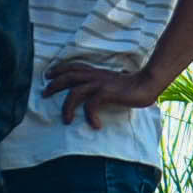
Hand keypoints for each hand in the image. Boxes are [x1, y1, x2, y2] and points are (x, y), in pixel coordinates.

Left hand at [42, 61, 162, 128]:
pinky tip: (95, 125)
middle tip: (44, 94)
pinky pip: (91, 104)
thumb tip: (105, 88)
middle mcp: (95, 75)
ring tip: (66, 120)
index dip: (59, 69)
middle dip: (54, 85)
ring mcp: (100, 83)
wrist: (148, 84)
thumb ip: (106, 83)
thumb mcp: (114, 81)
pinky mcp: (107, 93)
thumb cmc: (134, 84)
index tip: (48, 76)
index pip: (73, 66)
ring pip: (75, 91)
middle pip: (68, 76)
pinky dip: (90, 116)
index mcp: (96, 72)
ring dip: (67, 106)